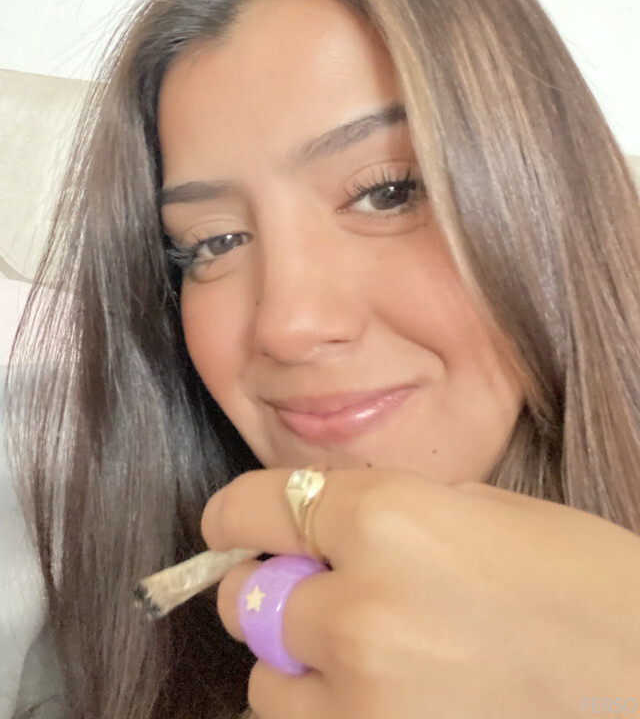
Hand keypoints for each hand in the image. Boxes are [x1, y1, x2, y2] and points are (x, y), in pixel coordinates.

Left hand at [201, 468, 639, 718]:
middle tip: (315, 593)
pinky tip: (387, 698)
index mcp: (384, 518)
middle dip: (270, 592)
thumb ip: (388, 515)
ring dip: (298, 668)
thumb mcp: (485, 511)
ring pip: (268, 686)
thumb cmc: (586, 585)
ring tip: (365, 660)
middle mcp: (357, 610)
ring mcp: (363, 704)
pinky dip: (332, 714)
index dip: (234, 517)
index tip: (232, 527)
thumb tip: (326, 533)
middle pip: (243, 602)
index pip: (251, 509)